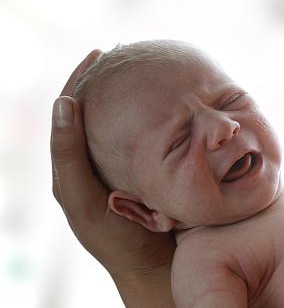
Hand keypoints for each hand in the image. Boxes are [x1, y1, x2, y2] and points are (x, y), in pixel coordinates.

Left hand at [50, 50, 174, 304]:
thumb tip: (64, 103)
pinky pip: (161, 137)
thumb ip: (68, 157)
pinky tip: (180, 107)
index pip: (72, 111)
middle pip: (104, 111)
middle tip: (130, 55)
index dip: (81, 80)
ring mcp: (132, 166)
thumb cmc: (117, 239)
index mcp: (77, 165)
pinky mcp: (160, 172)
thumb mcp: (82, 199)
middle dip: (115, 81)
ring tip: (155, 72)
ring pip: (135, 122)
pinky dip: (166, 118)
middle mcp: (103, 161)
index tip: (99, 53)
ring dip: (143, 97)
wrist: (158, 268)